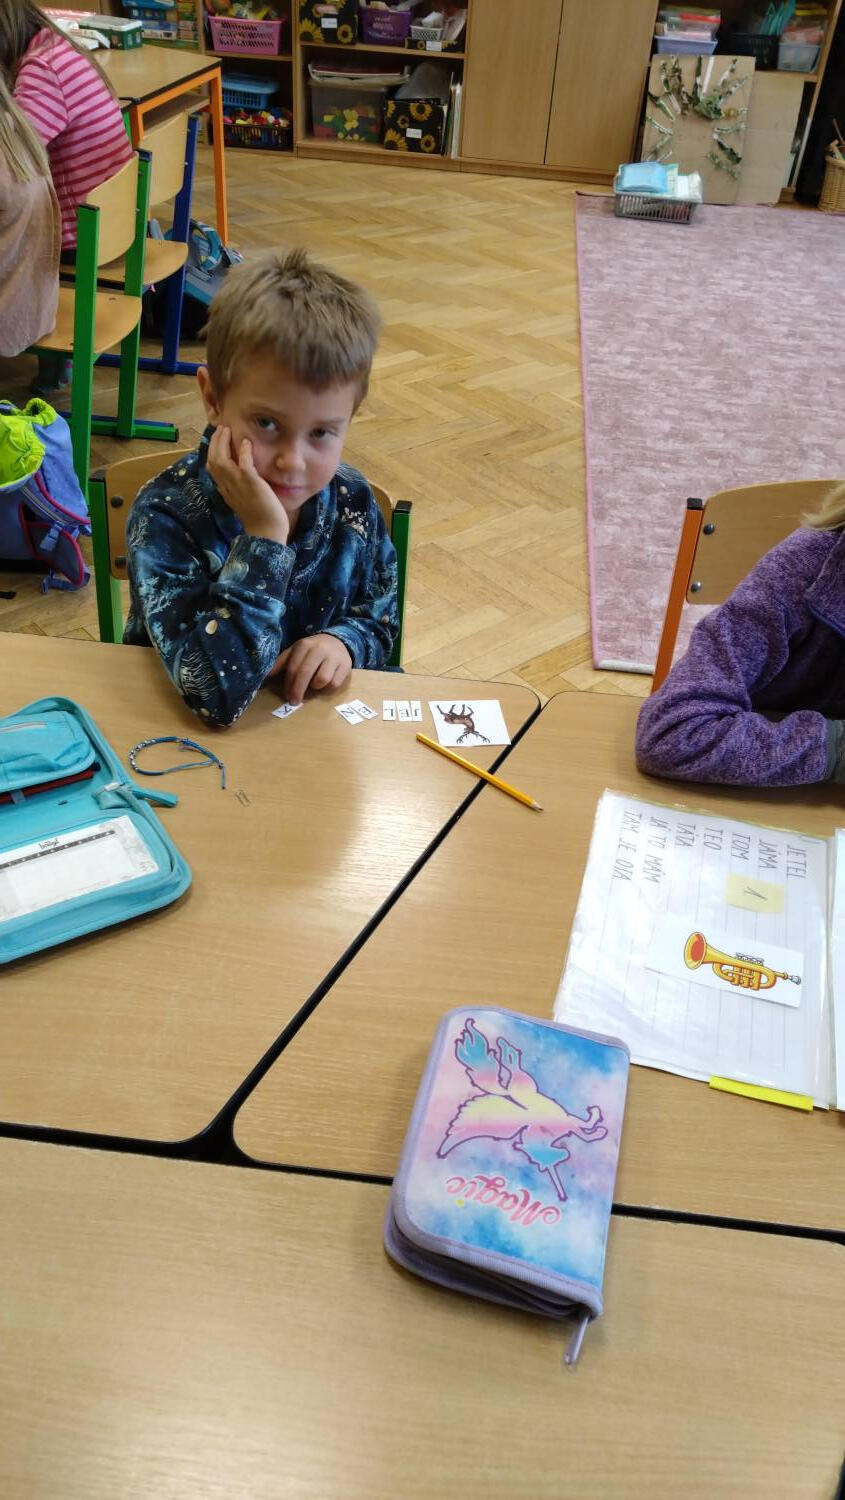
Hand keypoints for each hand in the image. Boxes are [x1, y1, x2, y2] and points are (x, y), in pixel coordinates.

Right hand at [206, 426, 288, 545]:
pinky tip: (247, 442)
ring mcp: (238, 486)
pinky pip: (244, 464)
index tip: (217, 438)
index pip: (211, 467)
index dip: (212, 450)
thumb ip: (238, 487)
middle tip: (221, 428)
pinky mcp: (252, 484)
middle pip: (213, 460)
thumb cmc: (259, 518)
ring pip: (222, 459)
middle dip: (215, 442)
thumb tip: (237, 474)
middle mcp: (227, 487)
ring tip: (228, 430)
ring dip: (224, 443)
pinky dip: (244, 452)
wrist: (267, 533)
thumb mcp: (243, 500)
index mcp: (224, 490)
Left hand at [270, 634, 352, 704]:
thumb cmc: (312, 651)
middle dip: (298, 690)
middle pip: (306, 673)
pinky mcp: (346, 665)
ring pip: (322, 680)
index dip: (288, 684)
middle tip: (294, 701)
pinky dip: (328, 687)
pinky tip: (326, 683)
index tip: (286, 696)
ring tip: (314, 684)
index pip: (293, 668)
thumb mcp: (295, 653)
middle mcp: (319, 649)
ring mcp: (334, 657)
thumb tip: (266, 677)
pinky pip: (335, 684)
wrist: (337, 641)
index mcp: (304, 645)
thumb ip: (281, 664)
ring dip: (316, 686)